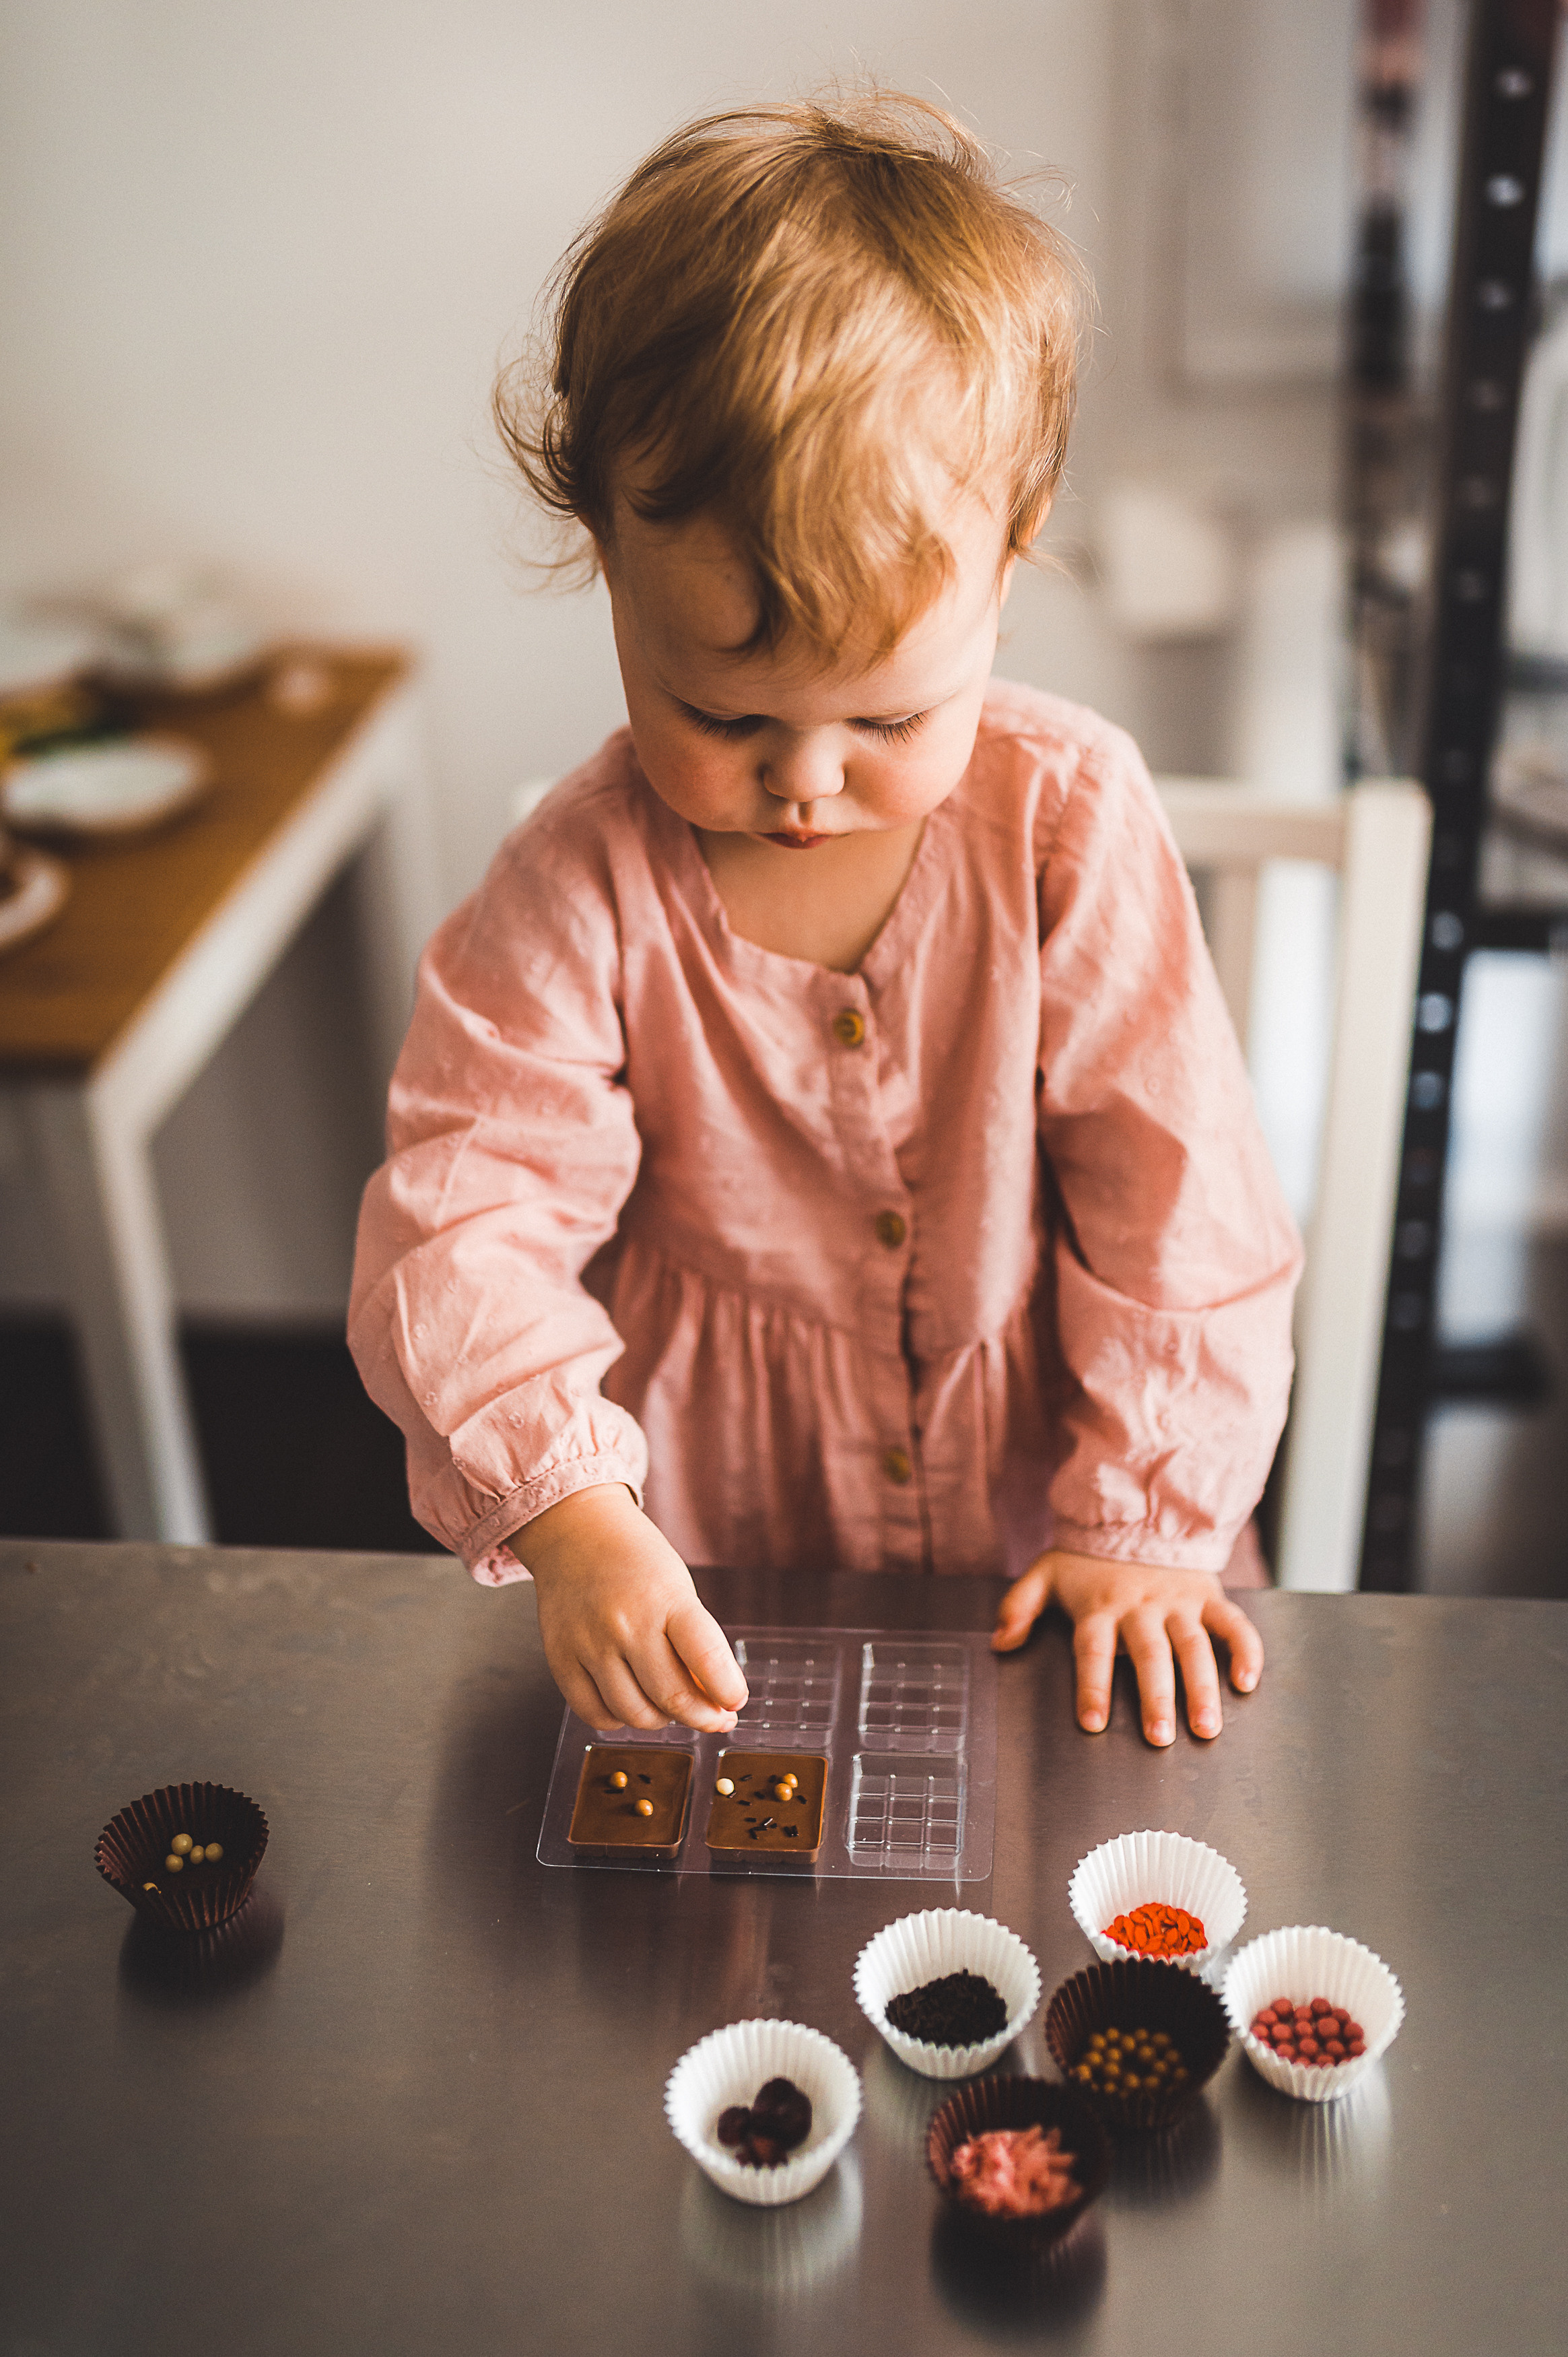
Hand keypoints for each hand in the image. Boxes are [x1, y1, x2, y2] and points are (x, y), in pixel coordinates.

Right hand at [520, 1484, 747, 1733]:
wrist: (576, 1533)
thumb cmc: (637, 1563)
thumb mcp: (678, 1589)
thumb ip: (694, 1644)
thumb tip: (712, 1702)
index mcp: (667, 1598)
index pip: (707, 1659)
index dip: (728, 1691)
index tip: (735, 1702)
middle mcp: (626, 1623)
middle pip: (671, 1697)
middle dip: (703, 1717)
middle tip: (714, 1717)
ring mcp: (589, 1643)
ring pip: (634, 1714)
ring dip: (661, 1720)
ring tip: (668, 1705)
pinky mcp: (561, 1659)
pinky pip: (594, 1714)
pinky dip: (619, 1719)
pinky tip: (630, 1701)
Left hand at [991, 1547, 1261, 1745]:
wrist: (1136, 1513)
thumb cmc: (1088, 1559)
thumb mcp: (1045, 1573)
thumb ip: (1019, 1606)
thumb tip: (1000, 1643)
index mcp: (1100, 1607)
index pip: (1093, 1651)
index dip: (1092, 1686)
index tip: (1093, 1724)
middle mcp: (1141, 1607)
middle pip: (1150, 1654)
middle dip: (1156, 1698)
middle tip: (1160, 1738)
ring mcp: (1179, 1602)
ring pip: (1194, 1646)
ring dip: (1202, 1688)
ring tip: (1207, 1728)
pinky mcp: (1209, 1596)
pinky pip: (1233, 1623)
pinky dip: (1245, 1651)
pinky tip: (1247, 1684)